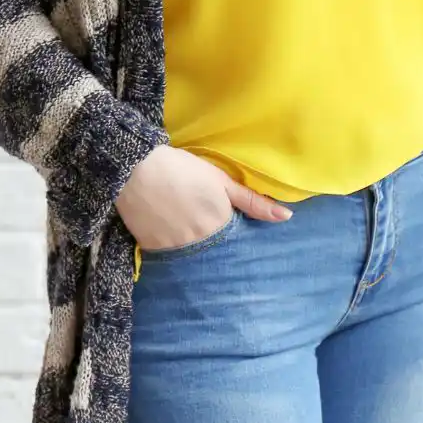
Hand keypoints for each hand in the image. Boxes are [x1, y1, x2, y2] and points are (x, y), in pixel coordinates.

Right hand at [116, 145, 293, 249]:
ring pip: (190, 253)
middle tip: (193, 214)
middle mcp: (202, 241)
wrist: (135, 167)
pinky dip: (168, 244)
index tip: (212, 213)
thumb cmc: (181, 168)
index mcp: (222, 223)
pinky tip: (163, 225)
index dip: (224, 225)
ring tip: (177, 219)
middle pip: (212, 247)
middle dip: (208, 236)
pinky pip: (168, 254)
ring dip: (188, 242)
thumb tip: (287, 217)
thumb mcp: (221, 181)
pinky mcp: (154, 249)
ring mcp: (177, 247)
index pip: (233, 237)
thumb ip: (253, 202)